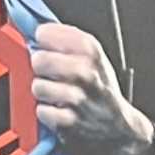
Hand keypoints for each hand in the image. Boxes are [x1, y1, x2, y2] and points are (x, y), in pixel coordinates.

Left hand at [29, 20, 153, 154]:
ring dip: (41, 90)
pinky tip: (56, 109)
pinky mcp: (71, 122)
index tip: (42, 39)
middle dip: (39, 64)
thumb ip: (68, 41)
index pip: (50, 33)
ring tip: (51, 91)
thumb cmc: (102, 90)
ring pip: (39, 87)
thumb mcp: (95, 59)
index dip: (43, 37)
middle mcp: (86, 74)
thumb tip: (34, 27)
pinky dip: (45, 112)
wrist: (120, 128)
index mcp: (92, 53)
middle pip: (42, 60)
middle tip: (45, 68)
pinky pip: (43, 111)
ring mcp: (79, 99)